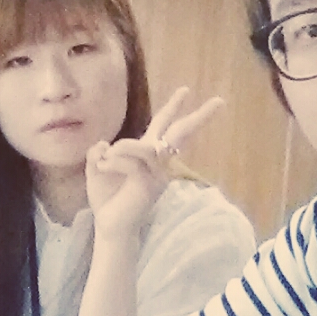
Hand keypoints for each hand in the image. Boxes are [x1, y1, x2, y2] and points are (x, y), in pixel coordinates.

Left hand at [84, 86, 223, 241]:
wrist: (109, 225)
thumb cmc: (107, 198)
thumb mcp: (97, 168)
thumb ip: (98, 152)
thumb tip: (103, 144)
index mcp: (148, 155)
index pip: (163, 126)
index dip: (173, 107)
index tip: (186, 90)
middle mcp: (158, 162)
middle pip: (181, 133)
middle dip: (199, 116)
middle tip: (219, 101)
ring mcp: (158, 173)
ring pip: (147, 147)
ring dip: (123, 148)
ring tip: (106, 158)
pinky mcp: (150, 183)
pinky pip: (134, 162)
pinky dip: (114, 161)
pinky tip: (103, 167)